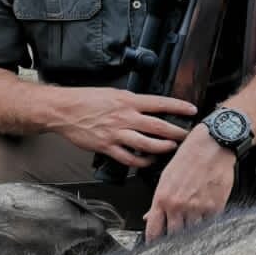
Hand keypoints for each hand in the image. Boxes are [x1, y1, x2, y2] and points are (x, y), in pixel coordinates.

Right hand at [48, 88, 197, 167]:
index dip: (178, 106)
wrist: (64, 110)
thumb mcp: (112, 93)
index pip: (159, 103)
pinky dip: (141, 161)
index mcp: (127, 101)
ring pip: (147, 144)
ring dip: (163, 148)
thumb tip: (145, 106)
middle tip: (187, 135)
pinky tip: (148, 161)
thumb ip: (129, 101)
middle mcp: (125, 117)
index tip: (191, 110)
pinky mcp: (107, 146)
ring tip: (171, 148)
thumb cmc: (85, 99)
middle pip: (158, 127)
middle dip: (177, 132)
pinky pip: (129, 158)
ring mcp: (116, 133)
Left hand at [144, 125, 236, 240]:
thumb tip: (148, 217)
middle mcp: (178, 206)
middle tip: (175, 240)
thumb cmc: (188, 158)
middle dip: (173, 239)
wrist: (212, 146)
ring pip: (192, 232)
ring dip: (191, 231)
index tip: (154, 247)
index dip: (153, 242)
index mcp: (162, 198)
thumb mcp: (166, 177)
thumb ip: (158, 201)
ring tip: (191, 225)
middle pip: (173, 235)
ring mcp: (197, 208)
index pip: (154, 230)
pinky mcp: (215, 207)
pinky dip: (206, 224)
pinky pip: (209, 224)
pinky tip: (205, 217)